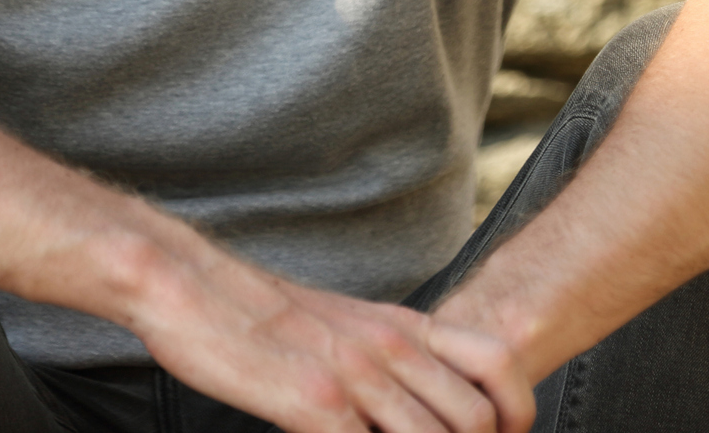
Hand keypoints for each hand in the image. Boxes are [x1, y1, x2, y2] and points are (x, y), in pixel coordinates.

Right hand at [122, 242, 535, 432]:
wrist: (193, 290)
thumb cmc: (262, 318)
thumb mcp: (345, 327)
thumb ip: (388, 361)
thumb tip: (416, 406)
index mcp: (403, 326)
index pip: (497, 364)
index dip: (515, 415)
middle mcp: (391, 347)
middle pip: (475, 418)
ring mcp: (357, 376)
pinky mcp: (316, 403)